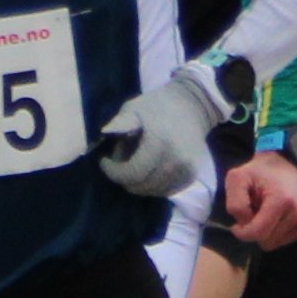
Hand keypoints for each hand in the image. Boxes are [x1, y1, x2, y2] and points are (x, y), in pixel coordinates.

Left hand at [91, 55, 232, 204]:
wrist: (192, 107)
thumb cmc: (157, 106)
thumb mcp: (134, 108)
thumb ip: (120, 123)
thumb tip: (105, 132)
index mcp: (160, 143)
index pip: (132, 174)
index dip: (113, 172)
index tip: (104, 161)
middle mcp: (176, 161)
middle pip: (141, 185)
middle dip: (124, 176)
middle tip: (120, 160)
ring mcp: (186, 171)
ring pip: (152, 191)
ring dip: (138, 182)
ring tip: (136, 162)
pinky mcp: (191, 177)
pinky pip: (165, 191)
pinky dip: (153, 185)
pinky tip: (149, 169)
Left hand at [220, 151, 296, 250]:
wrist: (285, 163)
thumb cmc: (258, 172)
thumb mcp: (237, 179)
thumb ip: (235, 204)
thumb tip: (245, 225)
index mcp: (281, 200)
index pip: (258, 233)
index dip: (242, 233)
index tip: (237, 223)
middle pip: (266, 242)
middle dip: (254, 230)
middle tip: (255, 210)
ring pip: (273, 244)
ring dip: (265, 231)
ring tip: (265, 211)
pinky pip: (282, 242)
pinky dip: (274, 233)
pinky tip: (275, 216)